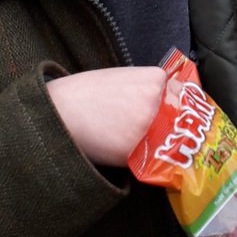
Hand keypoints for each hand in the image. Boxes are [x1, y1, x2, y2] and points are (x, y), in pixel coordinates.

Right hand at [46, 66, 165, 166]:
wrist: (58, 110)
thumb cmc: (85, 92)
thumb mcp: (123, 78)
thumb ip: (148, 88)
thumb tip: (167, 103)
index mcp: (155, 79)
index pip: (179, 97)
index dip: (168, 106)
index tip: (158, 111)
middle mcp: (156, 102)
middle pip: (173, 120)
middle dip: (159, 126)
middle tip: (135, 125)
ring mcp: (146, 127)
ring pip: (161, 141)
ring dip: (148, 143)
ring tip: (119, 134)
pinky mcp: (134, 152)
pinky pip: (145, 158)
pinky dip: (134, 157)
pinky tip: (114, 146)